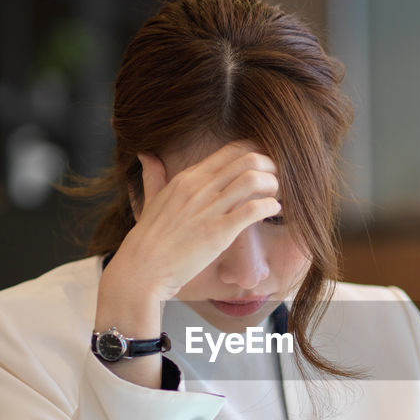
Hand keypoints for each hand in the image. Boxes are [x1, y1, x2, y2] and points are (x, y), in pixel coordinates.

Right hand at [98, 141, 281, 314]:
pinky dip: (270, 207)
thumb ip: (153, 176)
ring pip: (253, 179)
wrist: (141, 270)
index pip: (231, 150)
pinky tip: (274, 211)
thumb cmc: (148, 239)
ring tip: (278, 196)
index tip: (265, 166)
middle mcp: (199, 187)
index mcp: (188, 178)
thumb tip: (146, 154)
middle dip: (271, 165)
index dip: (255, 153)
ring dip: (273, 185)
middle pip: (247, 158)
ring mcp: (209, 209)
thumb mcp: (150, 200)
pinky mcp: (218, 232)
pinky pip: (253, 209)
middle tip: (278, 179)